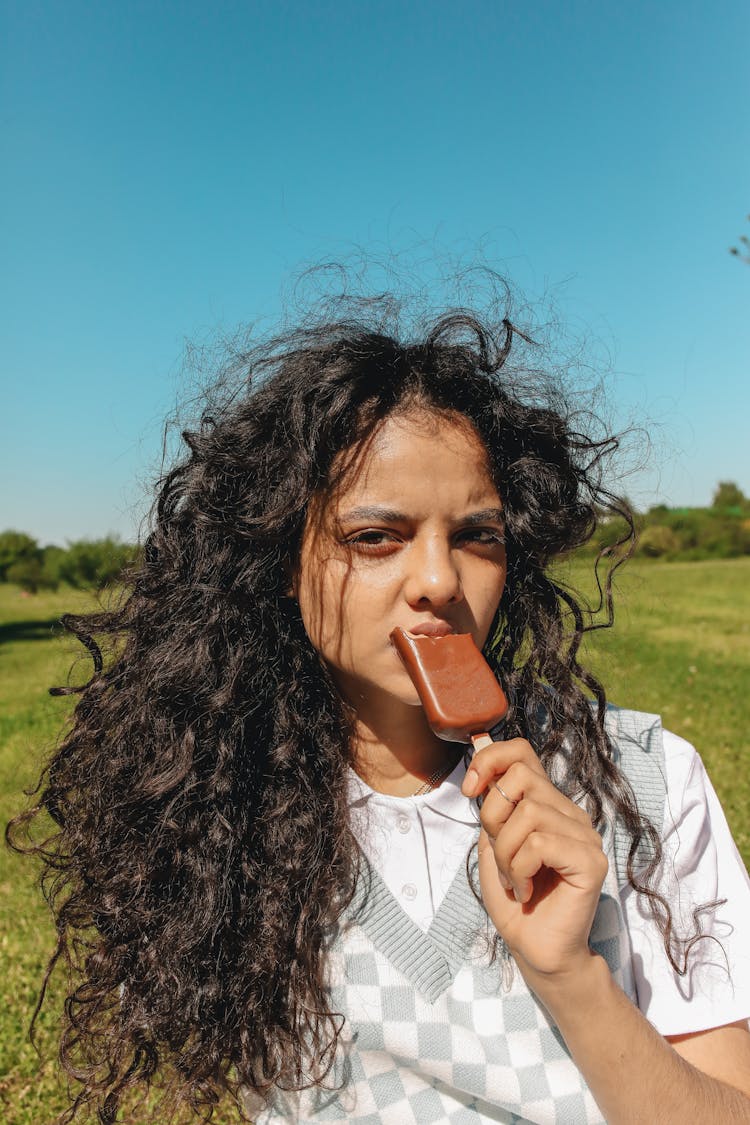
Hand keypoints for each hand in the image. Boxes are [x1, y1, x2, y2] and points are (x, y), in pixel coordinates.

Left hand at [462, 737, 607, 981]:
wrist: (534, 948)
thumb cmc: (513, 899)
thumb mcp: (493, 844)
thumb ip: (493, 807)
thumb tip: (483, 773)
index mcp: (547, 804)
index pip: (522, 752)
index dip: (490, 759)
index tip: (469, 790)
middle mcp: (569, 813)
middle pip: (521, 777)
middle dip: (494, 816)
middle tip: (499, 854)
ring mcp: (585, 835)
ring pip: (528, 813)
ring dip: (506, 853)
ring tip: (513, 880)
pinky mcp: (591, 861)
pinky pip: (541, 843)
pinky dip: (520, 869)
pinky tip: (525, 891)